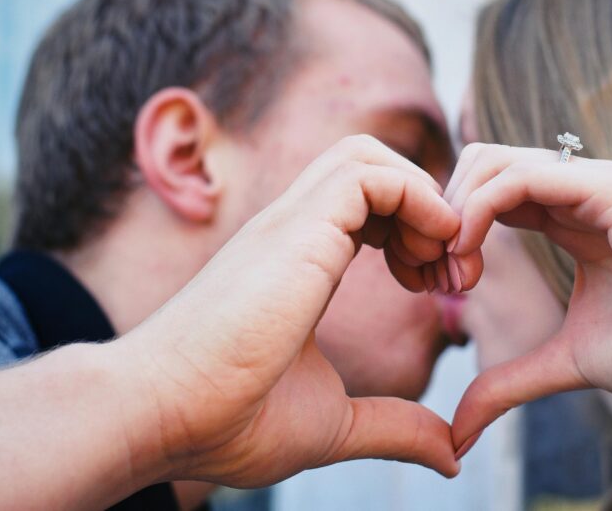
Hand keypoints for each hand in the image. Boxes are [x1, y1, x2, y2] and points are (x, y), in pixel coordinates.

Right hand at [116, 135, 461, 485]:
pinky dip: (416, 198)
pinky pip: (369, 175)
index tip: (439, 290)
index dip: (418, 231)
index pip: (368, 204)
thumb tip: (451, 455)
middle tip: (449, 273)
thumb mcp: (335, 423)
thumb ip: (394, 428)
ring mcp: (292, 222)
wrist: (160, 415)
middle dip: (428, 205)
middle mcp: (296, 230)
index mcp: (301, 260)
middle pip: (370, 164)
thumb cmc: (227, 420)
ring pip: (368, 155)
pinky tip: (429, 252)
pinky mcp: (298, 228)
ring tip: (439, 262)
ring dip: (424, 198)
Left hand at [445, 144, 611, 454]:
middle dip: (442, 214)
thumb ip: (509, 381)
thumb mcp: (564, 362)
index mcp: (569, 214)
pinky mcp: (606, 188)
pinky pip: (517, 179)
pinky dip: (476, 213)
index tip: (440, 287)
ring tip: (452, 274)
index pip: (488, 191)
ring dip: (453, 213)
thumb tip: (458, 429)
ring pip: (490, 160)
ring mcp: (592, 181)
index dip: (452, 231)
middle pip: (479, 163)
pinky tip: (468, 260)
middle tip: (437, 277)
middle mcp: (577, 187)